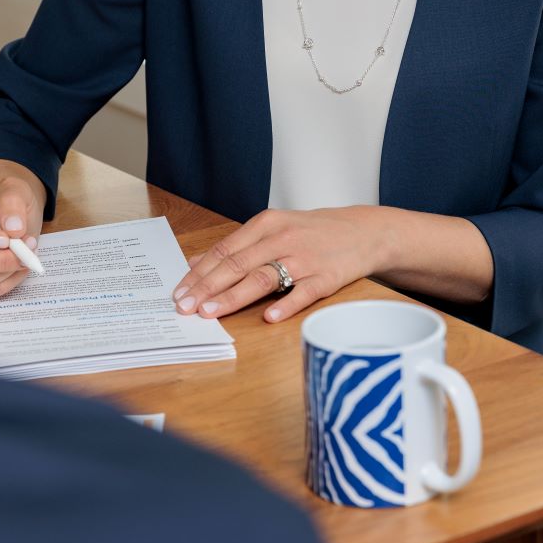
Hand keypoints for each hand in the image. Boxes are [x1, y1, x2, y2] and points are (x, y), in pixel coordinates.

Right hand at [0, 160, 46, 299]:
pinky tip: (19, 265)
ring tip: (27, 253)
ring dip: (9, 269)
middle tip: (25, 250)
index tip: (5, 238)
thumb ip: (12, 202)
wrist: (13, 221)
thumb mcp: (13, 191)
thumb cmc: (6, 205)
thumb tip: (13, 227)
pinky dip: (10, 280)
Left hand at [172, 206, 389, 322]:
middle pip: (238, 264)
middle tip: (185, 307)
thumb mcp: (273, 229)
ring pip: (263, 278)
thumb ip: (236, 246)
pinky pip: (303, 293)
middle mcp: (282, 239)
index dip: (199, 272)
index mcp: (266, 224)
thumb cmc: (312, 233)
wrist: (364, 231)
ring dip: (234, 297)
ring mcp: (305, 259)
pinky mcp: (326, 278)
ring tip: (211, 312)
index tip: (179, 292)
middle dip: (207, 287)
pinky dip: (285, 306)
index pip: (224, 250)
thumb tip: (196, 263)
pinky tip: (267, 318)